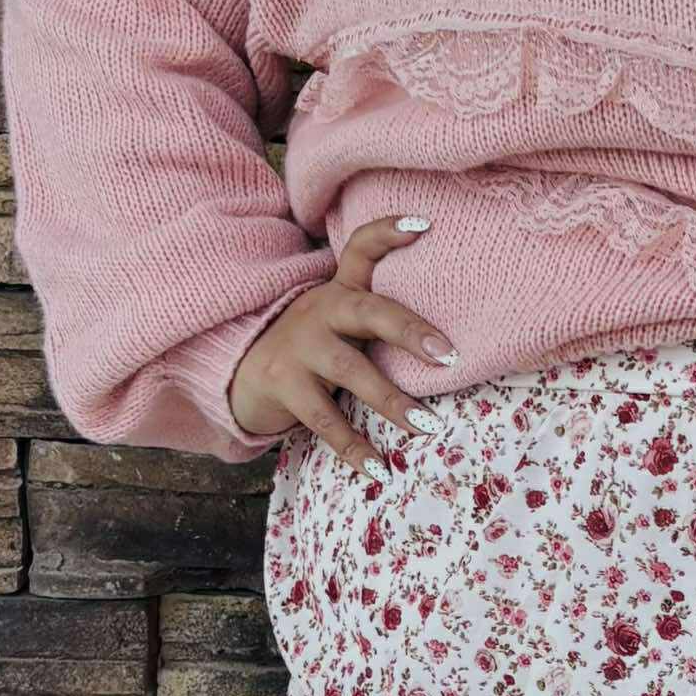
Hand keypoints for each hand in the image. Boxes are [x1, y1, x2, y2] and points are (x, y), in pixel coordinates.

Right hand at [227, 214, 452, 464]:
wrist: (242, 374)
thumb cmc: (314, 348)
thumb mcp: (341, 321)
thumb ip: (380, 314)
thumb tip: (452, 341)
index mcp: (340, 292)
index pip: (360, 249)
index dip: (387, 232)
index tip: (424, 225)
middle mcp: (320, 311)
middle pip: (369, 311)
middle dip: (410, 331)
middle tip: (450, 357)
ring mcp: (299, 347)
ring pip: (350, 372)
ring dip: (392, 402)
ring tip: (429, 427)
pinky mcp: (283, 385)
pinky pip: (325, 420)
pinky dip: (354, 448)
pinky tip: (380, 471)